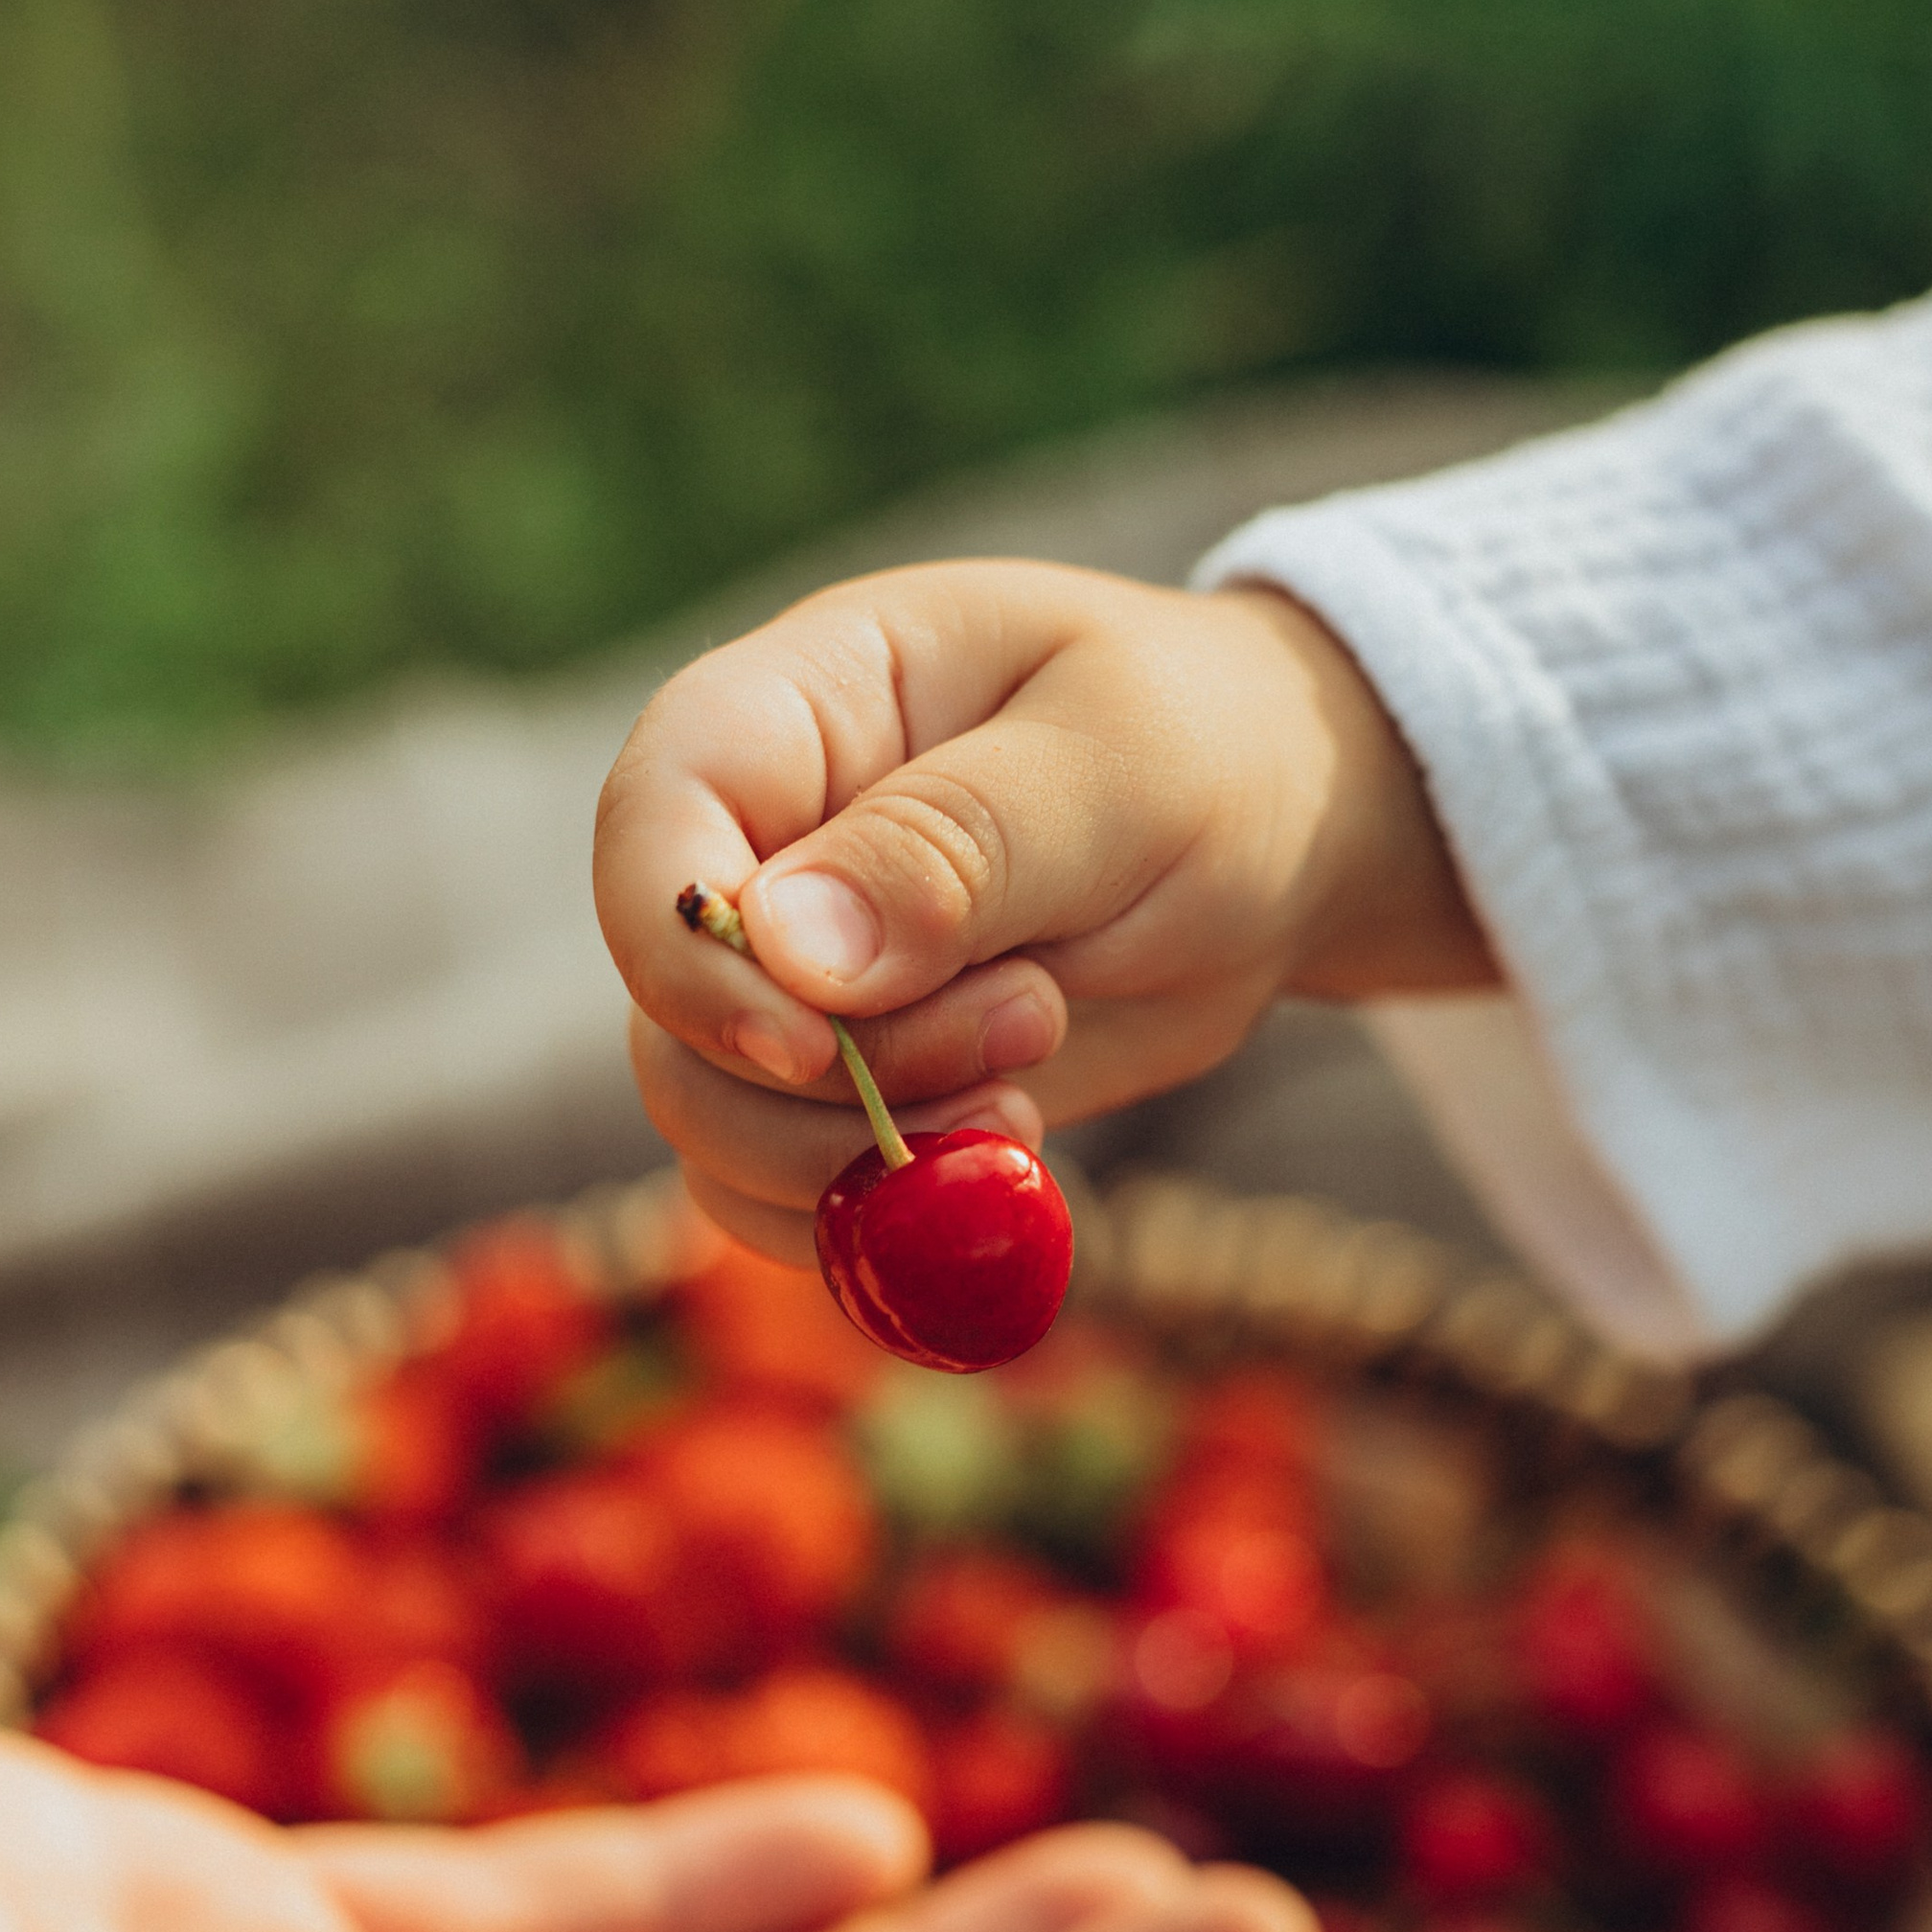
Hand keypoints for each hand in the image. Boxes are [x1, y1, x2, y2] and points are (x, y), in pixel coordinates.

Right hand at [596, 559, 1495, 1259]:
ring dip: (862, 1157)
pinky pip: (778, 1192)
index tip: (813, 1046)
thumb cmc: (1205, 747)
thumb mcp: (1116, 769)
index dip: (691, 958)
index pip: (651, 827)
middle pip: (670, 1013)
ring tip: (1029, 1094)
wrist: (1280, 834)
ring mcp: (792, 978)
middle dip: (836, 1080)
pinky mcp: (844, 1084)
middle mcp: (760, 846)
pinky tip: (1003, 1167)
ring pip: (714, 1122)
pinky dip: (872, 1221)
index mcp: (797, 711)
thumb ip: (956, 848)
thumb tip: (790, 953)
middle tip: (1030, 1030)